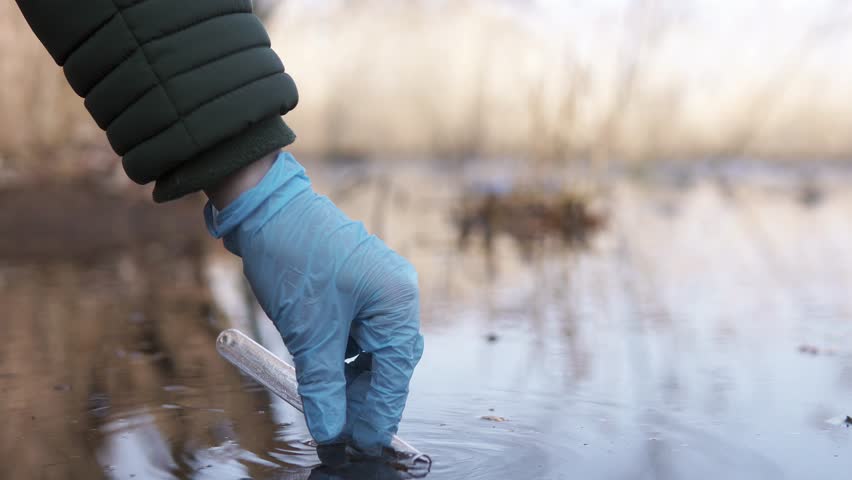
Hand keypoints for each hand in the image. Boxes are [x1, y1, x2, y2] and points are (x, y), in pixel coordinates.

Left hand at [205, 152, 423, 454]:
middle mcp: (396, 291)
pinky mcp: (358, 284)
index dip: (381, 410)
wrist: (265, 207)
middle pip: (390, 359)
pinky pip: (359, 330)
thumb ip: (323, 384)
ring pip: (373, 347)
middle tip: (343, 427)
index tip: (364, 441)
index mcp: (396, 298)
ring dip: (352, 376)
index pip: (397, 368)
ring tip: (328, 401)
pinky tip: (325, 371)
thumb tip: (331, 427)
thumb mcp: (307, 331)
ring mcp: (379, 286)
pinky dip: (343, 354)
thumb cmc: (292, 257)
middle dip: (367, 394)